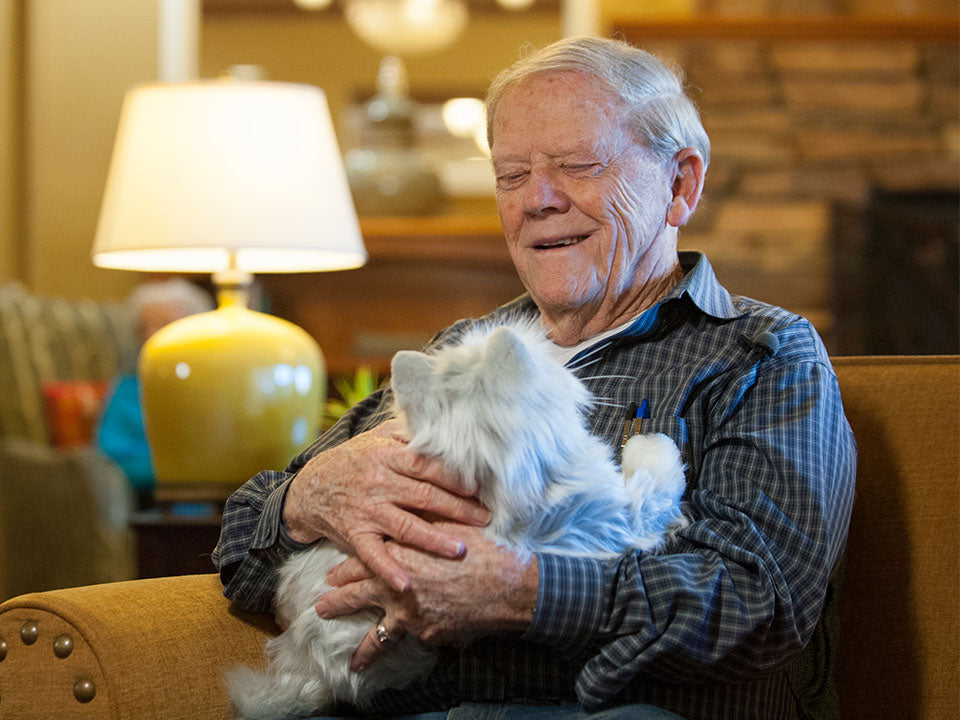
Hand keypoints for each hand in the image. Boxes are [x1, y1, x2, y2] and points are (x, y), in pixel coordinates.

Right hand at [283, 419, 489, 591]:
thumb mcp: (376, 438)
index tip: (479, 488)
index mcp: (387, 456)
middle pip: (425, 496)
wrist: (310, 489)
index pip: (428, 466)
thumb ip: (406, 433)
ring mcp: (367, 511)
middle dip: (458, 509)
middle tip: (485, 519)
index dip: (455, 477)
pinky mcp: (354, 535)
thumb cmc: (352, 461)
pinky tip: (406, 584)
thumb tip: (442, 430)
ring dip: (434, 540)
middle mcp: (379, 483)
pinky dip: (388, 570)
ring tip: (460, 549)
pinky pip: (373, 555)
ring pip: (406, 526)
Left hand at [315, 524, 538, 670]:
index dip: (347, 567)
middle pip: (356, 594)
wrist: (508, 584)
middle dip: (336, 601)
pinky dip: (385, 656)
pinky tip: (375, 665)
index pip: (363, 559)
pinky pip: (400, 646)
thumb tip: (412, 509)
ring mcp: (410, 614)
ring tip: (346, 651)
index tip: (334, 572)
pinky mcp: (426, 634)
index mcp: (400, 553)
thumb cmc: (482, 548)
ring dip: (359, 644)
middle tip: (322, 606)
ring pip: (374, 632)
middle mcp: (398, 586)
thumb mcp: (449, 524)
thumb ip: (424, 521)